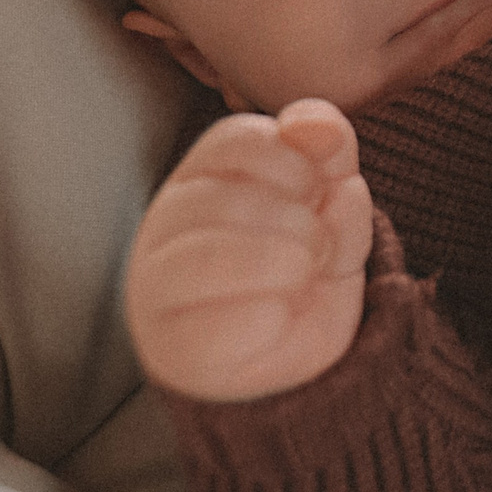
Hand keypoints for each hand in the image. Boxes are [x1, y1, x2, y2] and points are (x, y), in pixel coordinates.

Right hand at [126, 100, 372, 402]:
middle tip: (317, 250)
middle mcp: (166, 221)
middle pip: (236, 196)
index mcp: (203, 175)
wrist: (291, 364)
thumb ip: (329, 154)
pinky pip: (227, 318)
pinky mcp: (170, 345)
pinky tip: (277, 317)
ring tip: (301, 279)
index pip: (240, 137)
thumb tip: (317, 127)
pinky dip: (274, 316)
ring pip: (221, 252)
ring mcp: (158, 283)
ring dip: (291, 265)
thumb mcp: (333, 204)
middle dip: (305, 223)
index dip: (299, 163)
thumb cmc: (303, 274)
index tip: (318, 194)